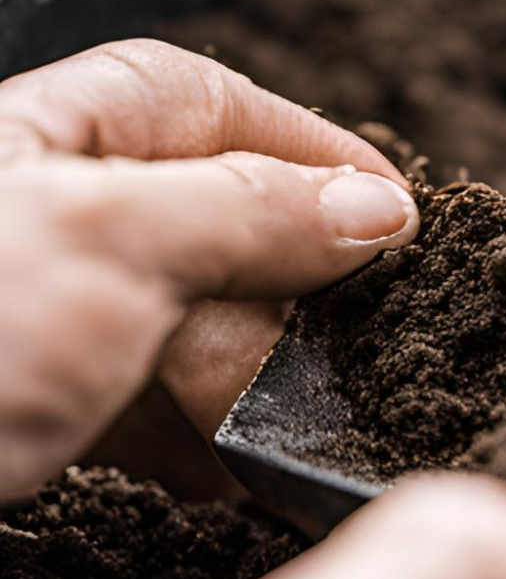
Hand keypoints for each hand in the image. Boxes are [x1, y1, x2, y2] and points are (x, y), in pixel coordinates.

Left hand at [0, 40, 419, 499]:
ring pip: (176, 329)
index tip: (394, 204)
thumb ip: (249, 214)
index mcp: (29, 139)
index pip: (192, 99)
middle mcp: (26, 222)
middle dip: (288, 278)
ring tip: (314, 421)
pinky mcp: (13, 421)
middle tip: (366, 333)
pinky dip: (202, 448)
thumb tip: (370, 208)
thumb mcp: (106, 246)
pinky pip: (136, 417)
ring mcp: (20, 325)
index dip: (301, 141)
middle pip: (199, 219)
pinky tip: (243, 479)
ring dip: (254, 377)